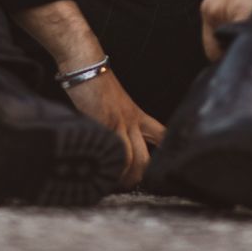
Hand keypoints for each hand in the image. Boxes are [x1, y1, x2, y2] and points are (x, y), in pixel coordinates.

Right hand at [14, 0, 164, 186]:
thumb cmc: (94, 83)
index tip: (161, 172)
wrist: (86, 64)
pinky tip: (101, 173)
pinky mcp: (106, 123)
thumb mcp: (113, 104)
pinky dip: (110, 167)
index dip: (165, 155)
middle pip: (147, 159)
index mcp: (138, 115)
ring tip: (111, 184)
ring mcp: (121, 123)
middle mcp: (133, 121)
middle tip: (126, 186)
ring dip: (123, 178)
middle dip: (138, 178)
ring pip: (133, 160)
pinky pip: (115, 152)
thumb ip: (116, 123)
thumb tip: (109, 144)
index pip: (162, 136)